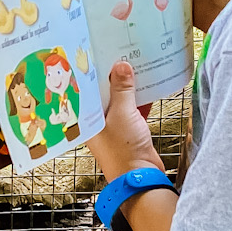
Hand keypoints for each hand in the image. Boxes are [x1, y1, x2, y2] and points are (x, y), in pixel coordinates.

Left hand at [86, 60, 163, 183]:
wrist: (141, 177)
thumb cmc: (123, 150)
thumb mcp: (122, 114)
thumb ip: (122, 89)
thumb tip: (121, 66)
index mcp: (86, 117)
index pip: (85, 89)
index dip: (91, 71)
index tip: (99, 53)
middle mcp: (96, 121)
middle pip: (102, 92)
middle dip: (111, 76)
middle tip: (119, 53)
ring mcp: (113, 126)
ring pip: (118, 100)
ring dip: (126, 86)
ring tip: (133, 64)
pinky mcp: (128, 130)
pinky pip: (132, 109)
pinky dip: (138, 99)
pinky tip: (146, 85)